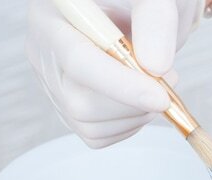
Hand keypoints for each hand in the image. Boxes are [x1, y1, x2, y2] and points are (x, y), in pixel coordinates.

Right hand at [27, 0, 203, 147]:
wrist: (141, 10)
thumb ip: (155, 20)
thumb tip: (155, 67)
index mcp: (55, 11)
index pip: (77, 60)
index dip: (121, 85)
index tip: (160, 98)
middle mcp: (43, 48)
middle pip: (79, 101)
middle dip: (133, 103)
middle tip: (168, 80)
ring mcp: (51, 81)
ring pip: (89, 124)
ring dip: (136, 115)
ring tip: (157, 83)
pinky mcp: (66, 105)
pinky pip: (96, 134)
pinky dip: (128, 125)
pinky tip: (140, 98)